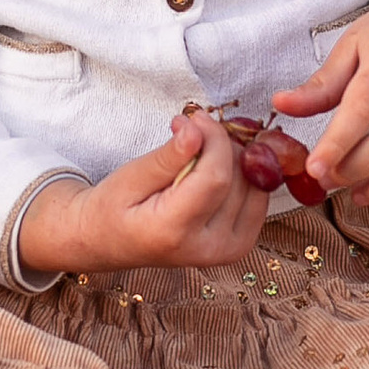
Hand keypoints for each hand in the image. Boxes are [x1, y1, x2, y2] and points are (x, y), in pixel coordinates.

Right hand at [15, 110, 269, 276]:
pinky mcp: (238, 246)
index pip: (216, 178)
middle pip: (238, 181)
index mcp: (174, 232)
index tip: (197, 117)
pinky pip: (258, 199)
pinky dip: (245, 175)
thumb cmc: (114, 207)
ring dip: (236, 157)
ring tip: (203, 148)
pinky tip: (218, 165)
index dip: (214, 139)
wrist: (110, 241)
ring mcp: (227, 251)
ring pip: (254, 187)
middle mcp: (207, 248)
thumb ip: (168, 156)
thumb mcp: (131, 176)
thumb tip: (197, 128)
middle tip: (196, 128)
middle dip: (223, 144)